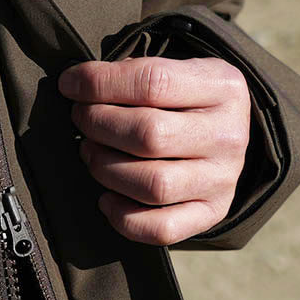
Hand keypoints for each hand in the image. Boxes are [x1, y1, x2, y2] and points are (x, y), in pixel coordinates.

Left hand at [58, 56, 250, 244]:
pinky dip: (123, 218)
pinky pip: (161, 228)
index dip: (99, 83)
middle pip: (149, 135)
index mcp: (223, 87)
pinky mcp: (212, 213)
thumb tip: (77, 84)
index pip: (152, 82)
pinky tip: (106, 198)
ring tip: (90, 152)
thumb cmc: (183, 99)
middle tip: (81, 119)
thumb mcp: (174, 70)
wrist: (224, 133)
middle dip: (98, 125)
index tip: (69, 85)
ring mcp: (223, 179)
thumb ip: (132, 72)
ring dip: (105, 168)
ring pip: (152, 184)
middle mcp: (229, 135)